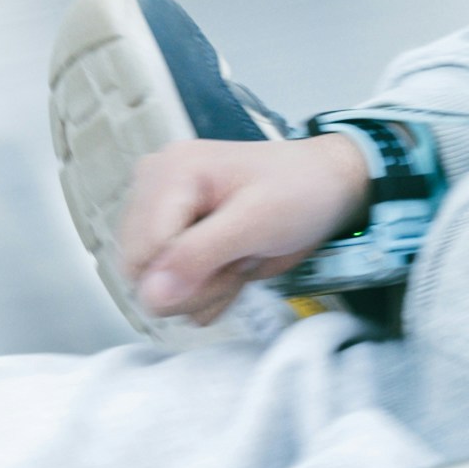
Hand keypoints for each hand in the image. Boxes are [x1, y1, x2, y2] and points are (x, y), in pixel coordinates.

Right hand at [113, 131, 370, 322]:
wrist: (326, 189)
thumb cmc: (300, 191)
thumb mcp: (256, 221)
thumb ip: (199, 255)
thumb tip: (150, 294)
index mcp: (169, 173)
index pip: (141, 254)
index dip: (186, 275)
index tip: (232, 260)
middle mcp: (154, 189)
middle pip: (142, 273)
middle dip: (196, 282)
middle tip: (239, 259)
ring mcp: (162, 214)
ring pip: (156, 287)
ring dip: (205, 288)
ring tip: (239, 258)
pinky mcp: (174, 236)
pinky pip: (171, 288)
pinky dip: (206, 289)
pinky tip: (232, 265)